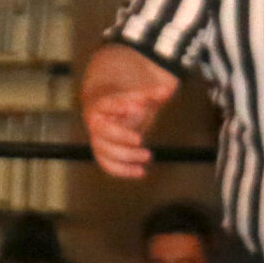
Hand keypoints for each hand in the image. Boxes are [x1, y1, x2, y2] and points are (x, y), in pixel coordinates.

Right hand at [80, 44, 177, 180]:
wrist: (110, 115)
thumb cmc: (126, 105)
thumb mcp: (139, 97)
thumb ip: (152, 94)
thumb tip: (166, 90)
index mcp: (103, 105)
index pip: (107, 105)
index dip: (119, 107)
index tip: (137, 108)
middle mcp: (97, 123)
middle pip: (102, 131)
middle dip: (121, 136)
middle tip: (140, 139)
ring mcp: (98, 140)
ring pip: (105, 151)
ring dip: (126, 156)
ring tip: (148, 155)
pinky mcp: (103, 155)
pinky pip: (108, 165)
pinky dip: (123, 170)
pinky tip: (141, 172)